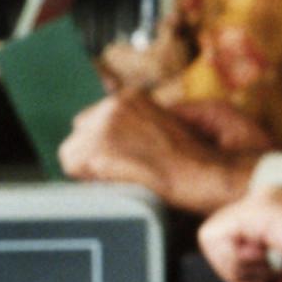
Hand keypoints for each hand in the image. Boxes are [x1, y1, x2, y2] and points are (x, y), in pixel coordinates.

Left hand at [62, 89, 258, 214]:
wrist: (210, 174)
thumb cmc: (206, 157)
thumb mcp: (181, 121)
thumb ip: (146, 123)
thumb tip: (122, 139)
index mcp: (131, 97)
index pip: (96, 120)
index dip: (109, 145)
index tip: (126, 160)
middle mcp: (113, 104)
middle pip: (81, 133)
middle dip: (97, 155)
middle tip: (125, 172)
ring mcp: (103, 125)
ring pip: (73, 151)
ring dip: (92, 170)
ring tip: (123, 180)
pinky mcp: (98, 148)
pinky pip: (71, 167)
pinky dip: (88, 180)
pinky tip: (116, 184)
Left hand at [201, 188, 281, 281]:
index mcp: (274, 215)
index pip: (232, 244)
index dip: (242, 271)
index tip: (274, 279)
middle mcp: (263, 202)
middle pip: (216, 241)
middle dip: (237, 271)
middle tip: (273, 274)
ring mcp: (259, 203)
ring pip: (209, 238)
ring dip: (237, 267)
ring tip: (275, 267)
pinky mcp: (258, 210)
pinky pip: (213, 237)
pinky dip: (234, 262)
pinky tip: (269, 264)